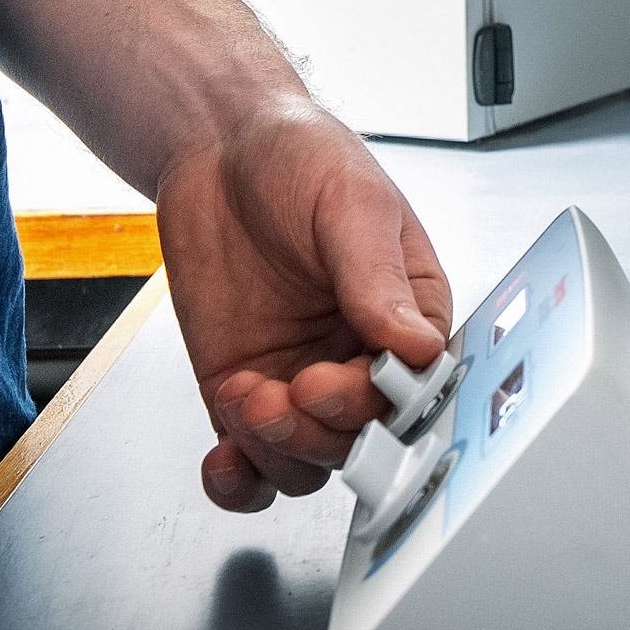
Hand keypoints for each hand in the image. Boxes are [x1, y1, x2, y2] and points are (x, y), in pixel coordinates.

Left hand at [154, 95, 449, 512]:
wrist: (215, 147)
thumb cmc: (298, 156)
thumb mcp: (349, 200)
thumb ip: (377, 275)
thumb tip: (415, 341)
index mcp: (409, 312)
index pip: (414, 386)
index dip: (375, 402)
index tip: (331, 382)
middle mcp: (358, 355)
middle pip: (362, 438)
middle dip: (321, 430)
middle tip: (284, 393)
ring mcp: (300, 379)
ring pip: (308, 462)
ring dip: (277, 450)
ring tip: (245, 397)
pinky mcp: (244, 392)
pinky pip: (251, 464)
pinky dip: (239, 481)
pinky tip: (223, 459)